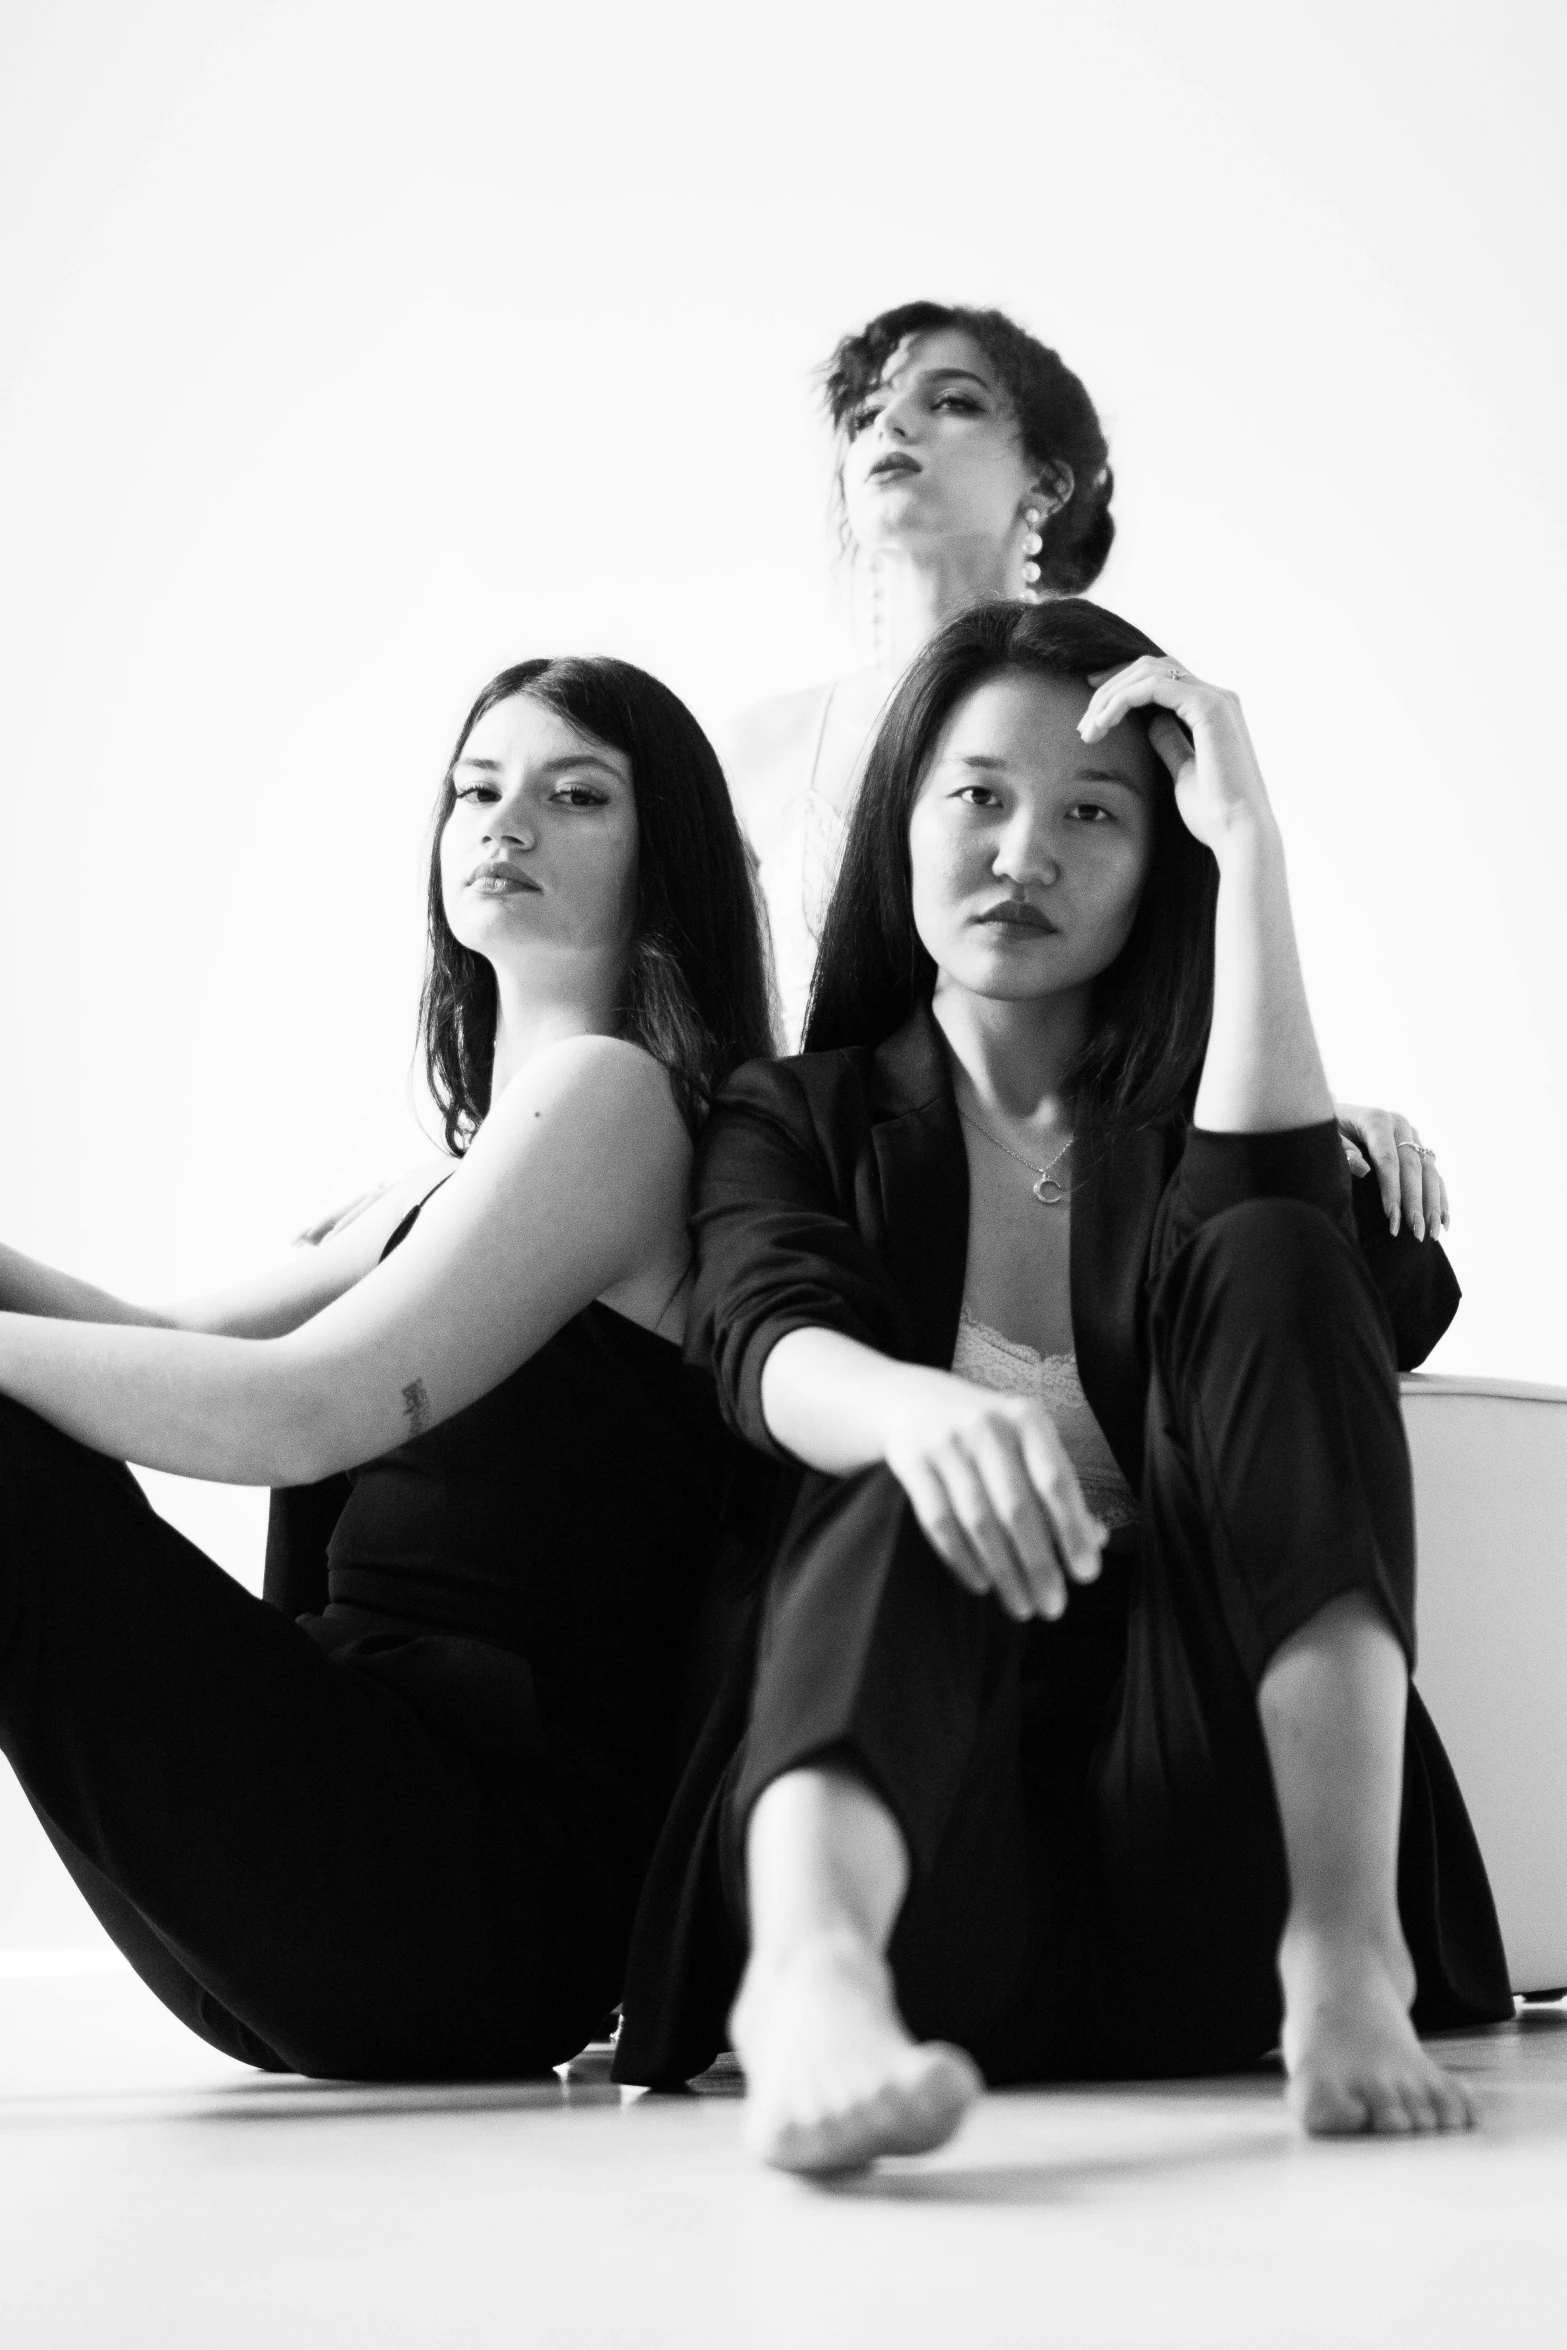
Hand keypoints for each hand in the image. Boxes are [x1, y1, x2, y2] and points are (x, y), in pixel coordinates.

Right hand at [882, 1371, 1104, 1620]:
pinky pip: (937, 1520)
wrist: (913, 1400)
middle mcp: (985, 1425)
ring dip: (1003, 1571)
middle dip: (1038, 1563)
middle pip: (1016, 1506)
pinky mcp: (910, 1460)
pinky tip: (981, 1585)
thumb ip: (1059, 1486)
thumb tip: (1097, 1540)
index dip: (1072, 1530)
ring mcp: (944, 1442)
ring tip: (1021, 1607)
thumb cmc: (988, 1432)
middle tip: (1053, 1607)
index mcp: (1026, 1418)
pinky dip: (961, 1558)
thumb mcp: (1027, 1442)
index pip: (1055, 1481)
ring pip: (977, 1519)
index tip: (1086, 1575)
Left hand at [1080, 655, 1271, 853]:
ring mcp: (1216, 698)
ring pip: (1148, 672)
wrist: (1239, 834)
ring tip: (1088, 728)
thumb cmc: (1214, 813)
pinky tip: (1103, 723)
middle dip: (1110, 689)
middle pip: (1151, 668)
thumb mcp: (1182, 771)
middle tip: (1084, 723)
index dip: (1122, 686)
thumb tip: (1149, 722)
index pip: (1161, 679)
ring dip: (1110, 696)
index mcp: (1213, 710)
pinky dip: (1122, 700)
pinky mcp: (1208, 706)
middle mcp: (1218, 697)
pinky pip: (1153, 686)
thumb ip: (1169, 742)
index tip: (1092, 710)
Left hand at [1334, 1103, 1448, 1240]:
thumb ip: (1343, 1150)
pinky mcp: (1418, 1147)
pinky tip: (1443, 1220)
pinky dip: (1439, 1198)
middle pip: (1413, 1167)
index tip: (1392, 1218)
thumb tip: (1364, 1170)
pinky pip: (1433, 1173)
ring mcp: (1411, 1136)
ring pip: (1429, 1171)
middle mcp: (1399, 1125)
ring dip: (1432, 1204)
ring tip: (1432, 1233)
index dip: (1392, 1190)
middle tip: (1416, 1232)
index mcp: (1377, 1120)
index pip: (1388, 1159)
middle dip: (1415, 1202)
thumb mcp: (1326, 1137)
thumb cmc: (1326, 1131)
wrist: (1330, 1116)